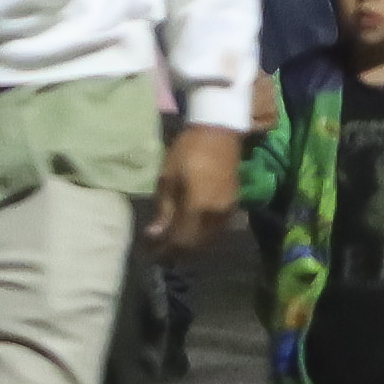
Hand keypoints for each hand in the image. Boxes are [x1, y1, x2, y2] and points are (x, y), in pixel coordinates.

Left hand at [146, 120, 244, 255]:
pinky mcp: (233, 206)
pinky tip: (189, 229)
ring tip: (172, 241)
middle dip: (176, 251)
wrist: (220, 132)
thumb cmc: (189, 151)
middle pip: (195, 245)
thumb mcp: (168, 178)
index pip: (180, 241)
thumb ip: (163, 210)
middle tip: (158, 249)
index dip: (164, 250)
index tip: (150, 250)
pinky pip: (215, 230)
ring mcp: (227, 212)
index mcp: (198, 208)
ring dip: (189, 245)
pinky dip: (201, 235)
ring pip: (207, 240)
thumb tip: (155, 236)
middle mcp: (216, 216)